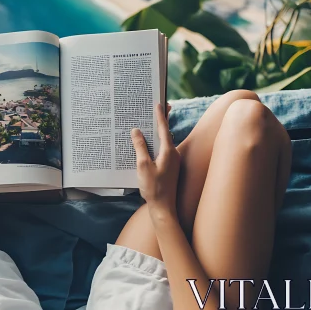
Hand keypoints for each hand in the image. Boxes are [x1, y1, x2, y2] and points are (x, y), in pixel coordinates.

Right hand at [132, 103, 180, 218]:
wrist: (164, 208)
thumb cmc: (153, 188)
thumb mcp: (143, 166)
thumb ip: (140, 147)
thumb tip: (136, 131)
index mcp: (169, 151)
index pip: (163, 128)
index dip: (159, 115)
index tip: (158, 103)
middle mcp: (174, 154)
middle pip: (166, 133)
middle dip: (162, 120)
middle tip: (161, 107)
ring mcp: (173, 161)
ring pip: (165, 142)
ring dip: (159, 132)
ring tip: (152, 122)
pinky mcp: (170, 168)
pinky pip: (163, 150)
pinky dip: (157, 143)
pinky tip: (150, 144)